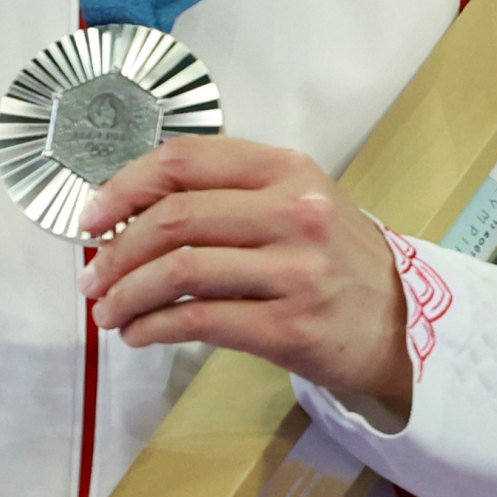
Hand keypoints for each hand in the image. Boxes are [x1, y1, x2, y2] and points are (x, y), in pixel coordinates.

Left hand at [77, 138, 408, 412]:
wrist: (403, 323)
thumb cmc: (338, 262)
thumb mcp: (299, 203)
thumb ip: (231, 194)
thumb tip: (133, 212)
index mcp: (288, 169)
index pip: (184, 161)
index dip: (123, 188)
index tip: (92, 219)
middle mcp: (295, 211)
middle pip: (173, 219)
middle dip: (116, 253)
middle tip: (93, 280)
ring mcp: (295, 269)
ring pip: (178, 271)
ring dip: (126, 294)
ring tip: (109, 312)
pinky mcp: (289, 325)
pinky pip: (198, 320)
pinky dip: (153, 327)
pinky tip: (139, 334)